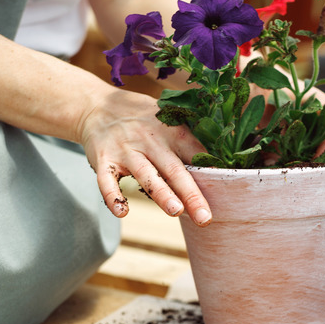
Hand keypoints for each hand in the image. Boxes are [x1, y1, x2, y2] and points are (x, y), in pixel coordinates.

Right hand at [78, 89, 212, 225]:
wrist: (97, 107)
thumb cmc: (144, 120)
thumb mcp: (168, 121)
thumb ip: (189, 142)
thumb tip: (219, 167)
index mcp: (173, 132)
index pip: (195, 154)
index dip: (211, 172)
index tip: (227, 192)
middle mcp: (150, 140)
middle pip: (174, 169)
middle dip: (191, 194)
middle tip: (205, 217)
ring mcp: (126, 150)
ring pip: (146, 174)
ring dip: (161, 194)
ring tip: (177, 212)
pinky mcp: (103, 159)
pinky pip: (106, 180)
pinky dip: (112, 196)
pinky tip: (122, 212)